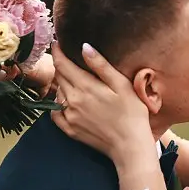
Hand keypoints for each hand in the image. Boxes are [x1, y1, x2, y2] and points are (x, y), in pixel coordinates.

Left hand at [50, 43, 151, 162]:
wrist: (130, 146)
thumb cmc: (132, 114)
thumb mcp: (122, 85)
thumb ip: (101, 65)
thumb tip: (84, 47)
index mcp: (85, 87)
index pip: (62, 64)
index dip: (58, 51)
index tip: (56, 43)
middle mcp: (72, 100)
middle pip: (59, 77)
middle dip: (61, 66)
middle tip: (67, 59)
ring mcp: (69, 116)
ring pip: (57, 93)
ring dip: (61, 84)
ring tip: (72, 80)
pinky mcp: (69, 129)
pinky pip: (55, 112)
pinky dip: (58, 104)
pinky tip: (68, 101)